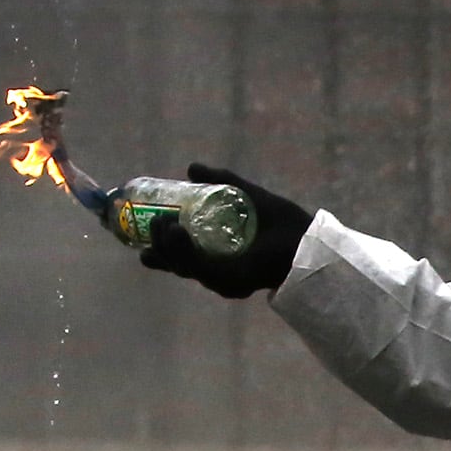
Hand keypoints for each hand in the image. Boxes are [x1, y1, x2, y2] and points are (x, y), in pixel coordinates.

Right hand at [140, 163, 312, 298]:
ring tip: (163, 223)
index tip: (145, 226)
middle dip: (158, 243)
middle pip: (176, 262)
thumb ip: (219, 181)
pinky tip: (176, 232)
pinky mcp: (231, 282)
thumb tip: (191, 168)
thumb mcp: (244, 194)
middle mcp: (217, 270)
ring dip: (166, 246)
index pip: (181, 252)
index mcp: (217, 254)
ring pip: (183, 267)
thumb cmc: (280, 221)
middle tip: (153, 221)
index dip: (159, 243)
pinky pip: (199, 270)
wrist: (305, 238)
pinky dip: (183, 252)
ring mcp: (223, 278)